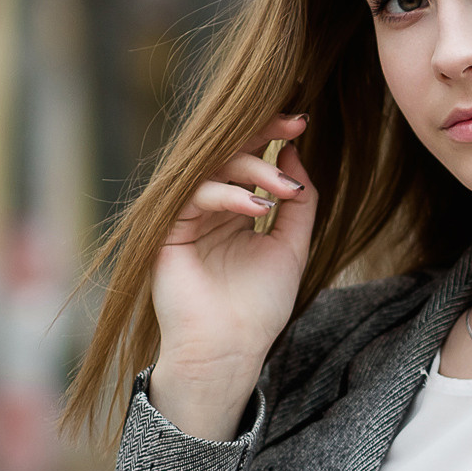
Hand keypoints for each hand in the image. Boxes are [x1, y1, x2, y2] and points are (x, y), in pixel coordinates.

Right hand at [148, 114, 315, 441]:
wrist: (230, 348)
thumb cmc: (259, 306)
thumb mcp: (292, 247)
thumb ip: (299, 203)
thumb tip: (296, 155)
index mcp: (236, 210)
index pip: (251, 158)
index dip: (273, 135)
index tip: (303, 121)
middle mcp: (210, 207)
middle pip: (228, 151)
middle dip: (262, 132)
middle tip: (295, 125)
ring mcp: (188, 217)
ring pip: (213, 167)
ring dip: (254, 170)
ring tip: (283, 191)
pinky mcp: (168, 230)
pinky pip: (195, 195)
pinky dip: (228, 195)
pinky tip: (258, 208)